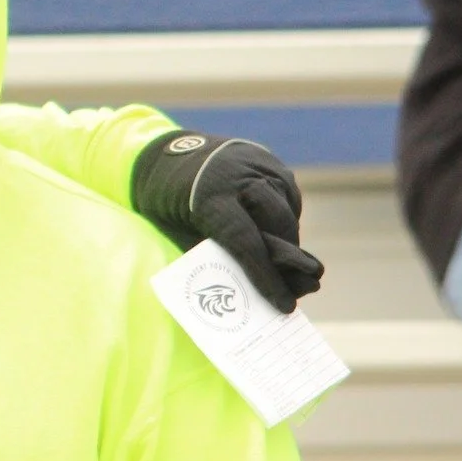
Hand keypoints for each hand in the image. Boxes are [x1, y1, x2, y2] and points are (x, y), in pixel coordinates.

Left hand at [129, 133, 324, 311]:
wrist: (163, 156)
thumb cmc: (165, 204)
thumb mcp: (176, 232)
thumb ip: (211, 256)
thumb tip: (251, 292)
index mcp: (208, 197)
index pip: (245, 242)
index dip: (267, 277)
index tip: (285, 305)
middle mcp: (239, 177)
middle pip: (277, 226)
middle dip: (290, 261)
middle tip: (298, 290)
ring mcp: (258, 166)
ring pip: (288, 213)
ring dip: (289, 241)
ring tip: (286, 265)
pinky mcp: (271, 163)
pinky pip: (288, 199)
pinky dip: (285, 220)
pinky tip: (276, 234)